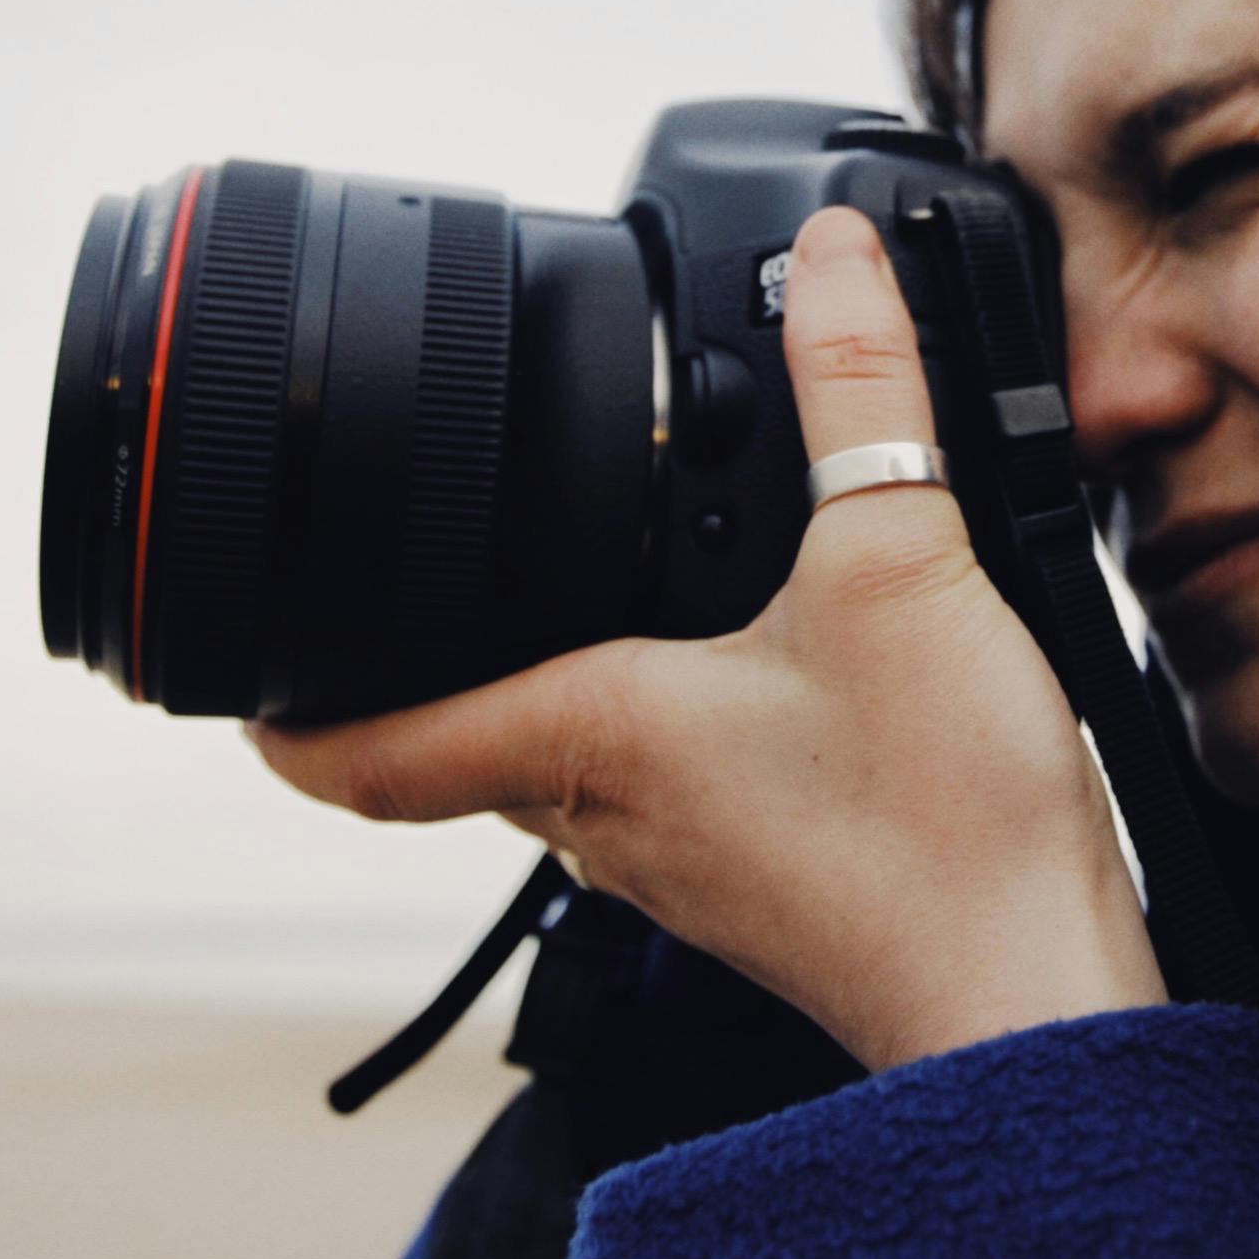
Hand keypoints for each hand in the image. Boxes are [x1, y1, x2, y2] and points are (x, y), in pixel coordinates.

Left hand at [248, 205, 1165, 1070]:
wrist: (1031, 998)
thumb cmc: (945, 824)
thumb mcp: (902, 562)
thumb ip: (862, 391)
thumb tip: (828, 260)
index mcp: (584, 736)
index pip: (358, 750)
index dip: (273, 711)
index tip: (227, 666)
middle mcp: (604, 818)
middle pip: (453, 746)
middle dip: (416, 670)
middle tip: (395, 581)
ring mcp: (677, 868)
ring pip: (556, 771)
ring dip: (540, 694)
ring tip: (554, 600)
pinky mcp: (756, 887)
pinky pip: (654, 796)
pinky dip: (648, 728)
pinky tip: (728, 679)